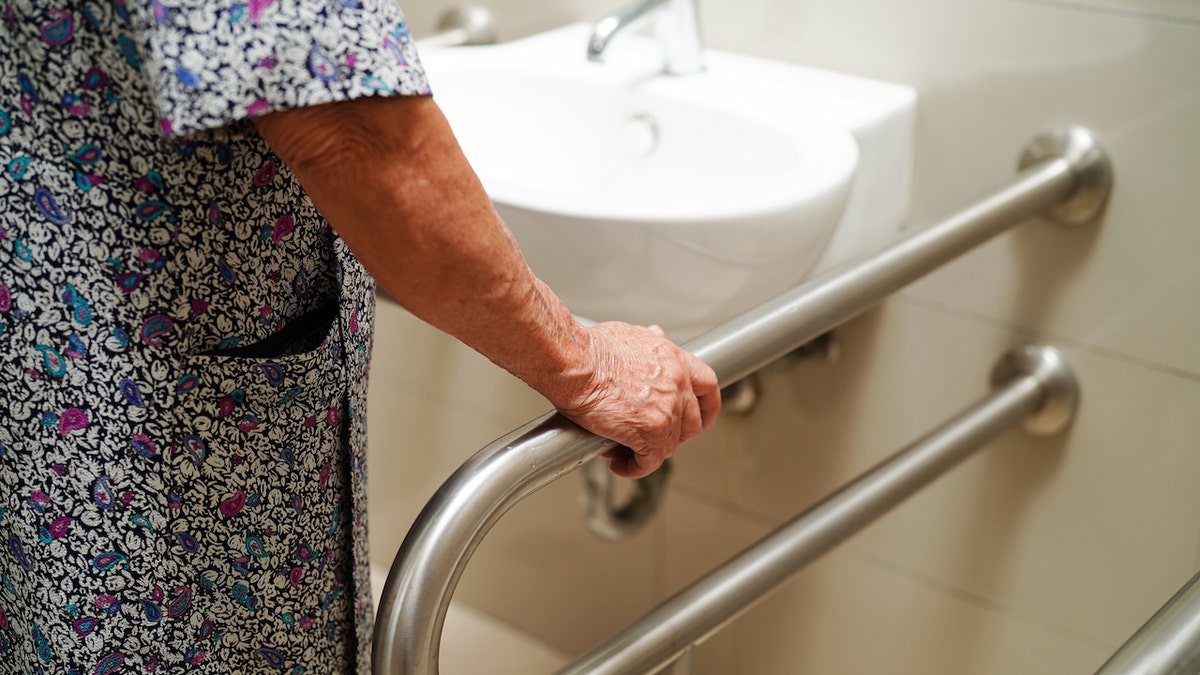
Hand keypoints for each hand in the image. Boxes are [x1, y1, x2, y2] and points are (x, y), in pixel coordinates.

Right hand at [550, 322, 720, 478]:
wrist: (574, 361)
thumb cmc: (590, 348)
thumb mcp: (629, 334)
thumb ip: (648, 339)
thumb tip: (655, 335)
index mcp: (674, 359)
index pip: (707, 386)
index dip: (707, 407)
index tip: (703, 418)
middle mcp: (676, 383)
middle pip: (692, 422)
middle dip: (673, 436)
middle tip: (652, 441)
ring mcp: (666, 409)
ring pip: (669, 445)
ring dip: (648, 453)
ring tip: (624, 453)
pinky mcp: (649, 432)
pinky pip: (650, 461)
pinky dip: (635, 467)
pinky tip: (620, 464)